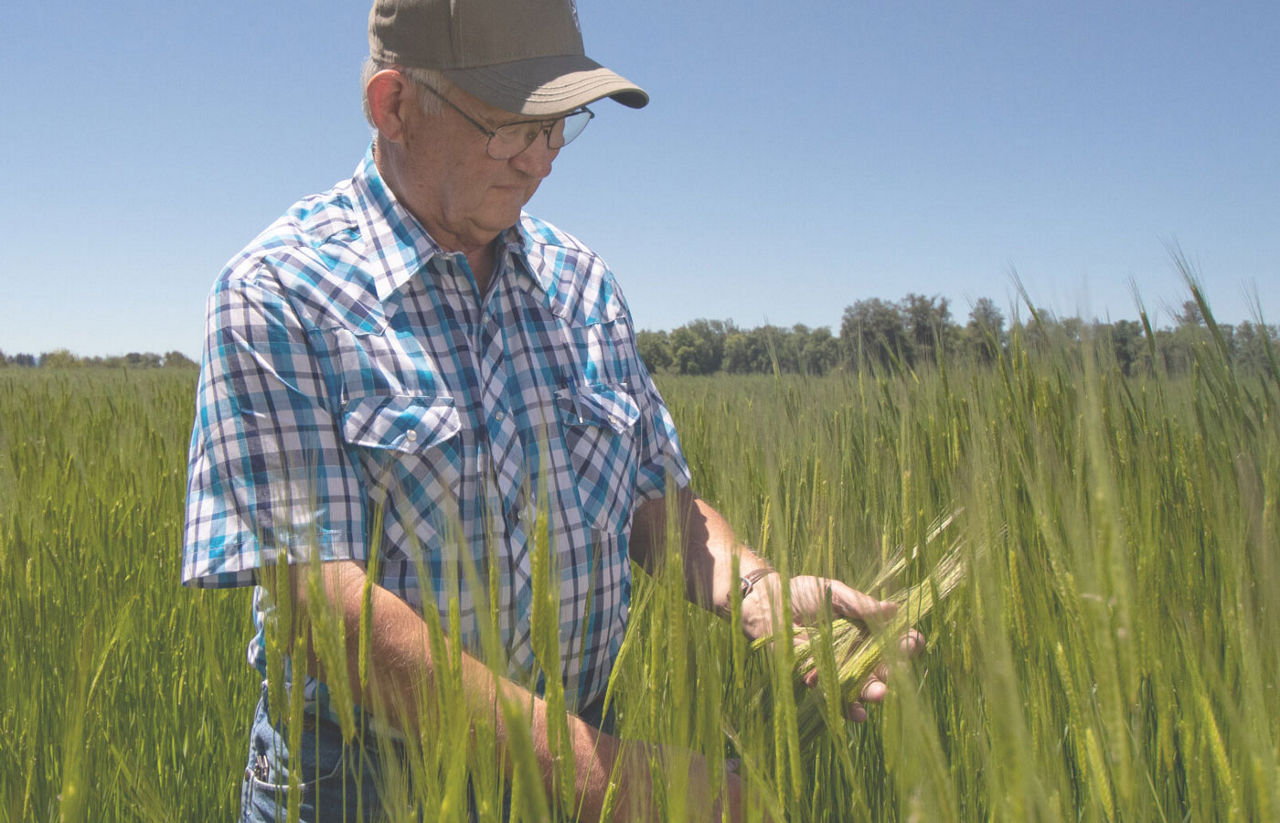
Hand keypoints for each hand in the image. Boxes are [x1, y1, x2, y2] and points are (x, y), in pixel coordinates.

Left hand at [740, 573, 923, 721]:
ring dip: (872, 693)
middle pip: (883, 668)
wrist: (766, 603)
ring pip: (863, 687)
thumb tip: (893, 609)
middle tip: (897, 672)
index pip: (895, 640)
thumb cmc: (801, 593)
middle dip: (893, 674)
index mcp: (866, 629)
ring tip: (878, 694)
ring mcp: (839, 668)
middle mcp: (857, 652)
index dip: (907, 643)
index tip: (911, 642)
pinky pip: (836, 697)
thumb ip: (859, 603)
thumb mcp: (833, 592)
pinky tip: (856, 711)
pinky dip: (846, 705)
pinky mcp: (818, 680)